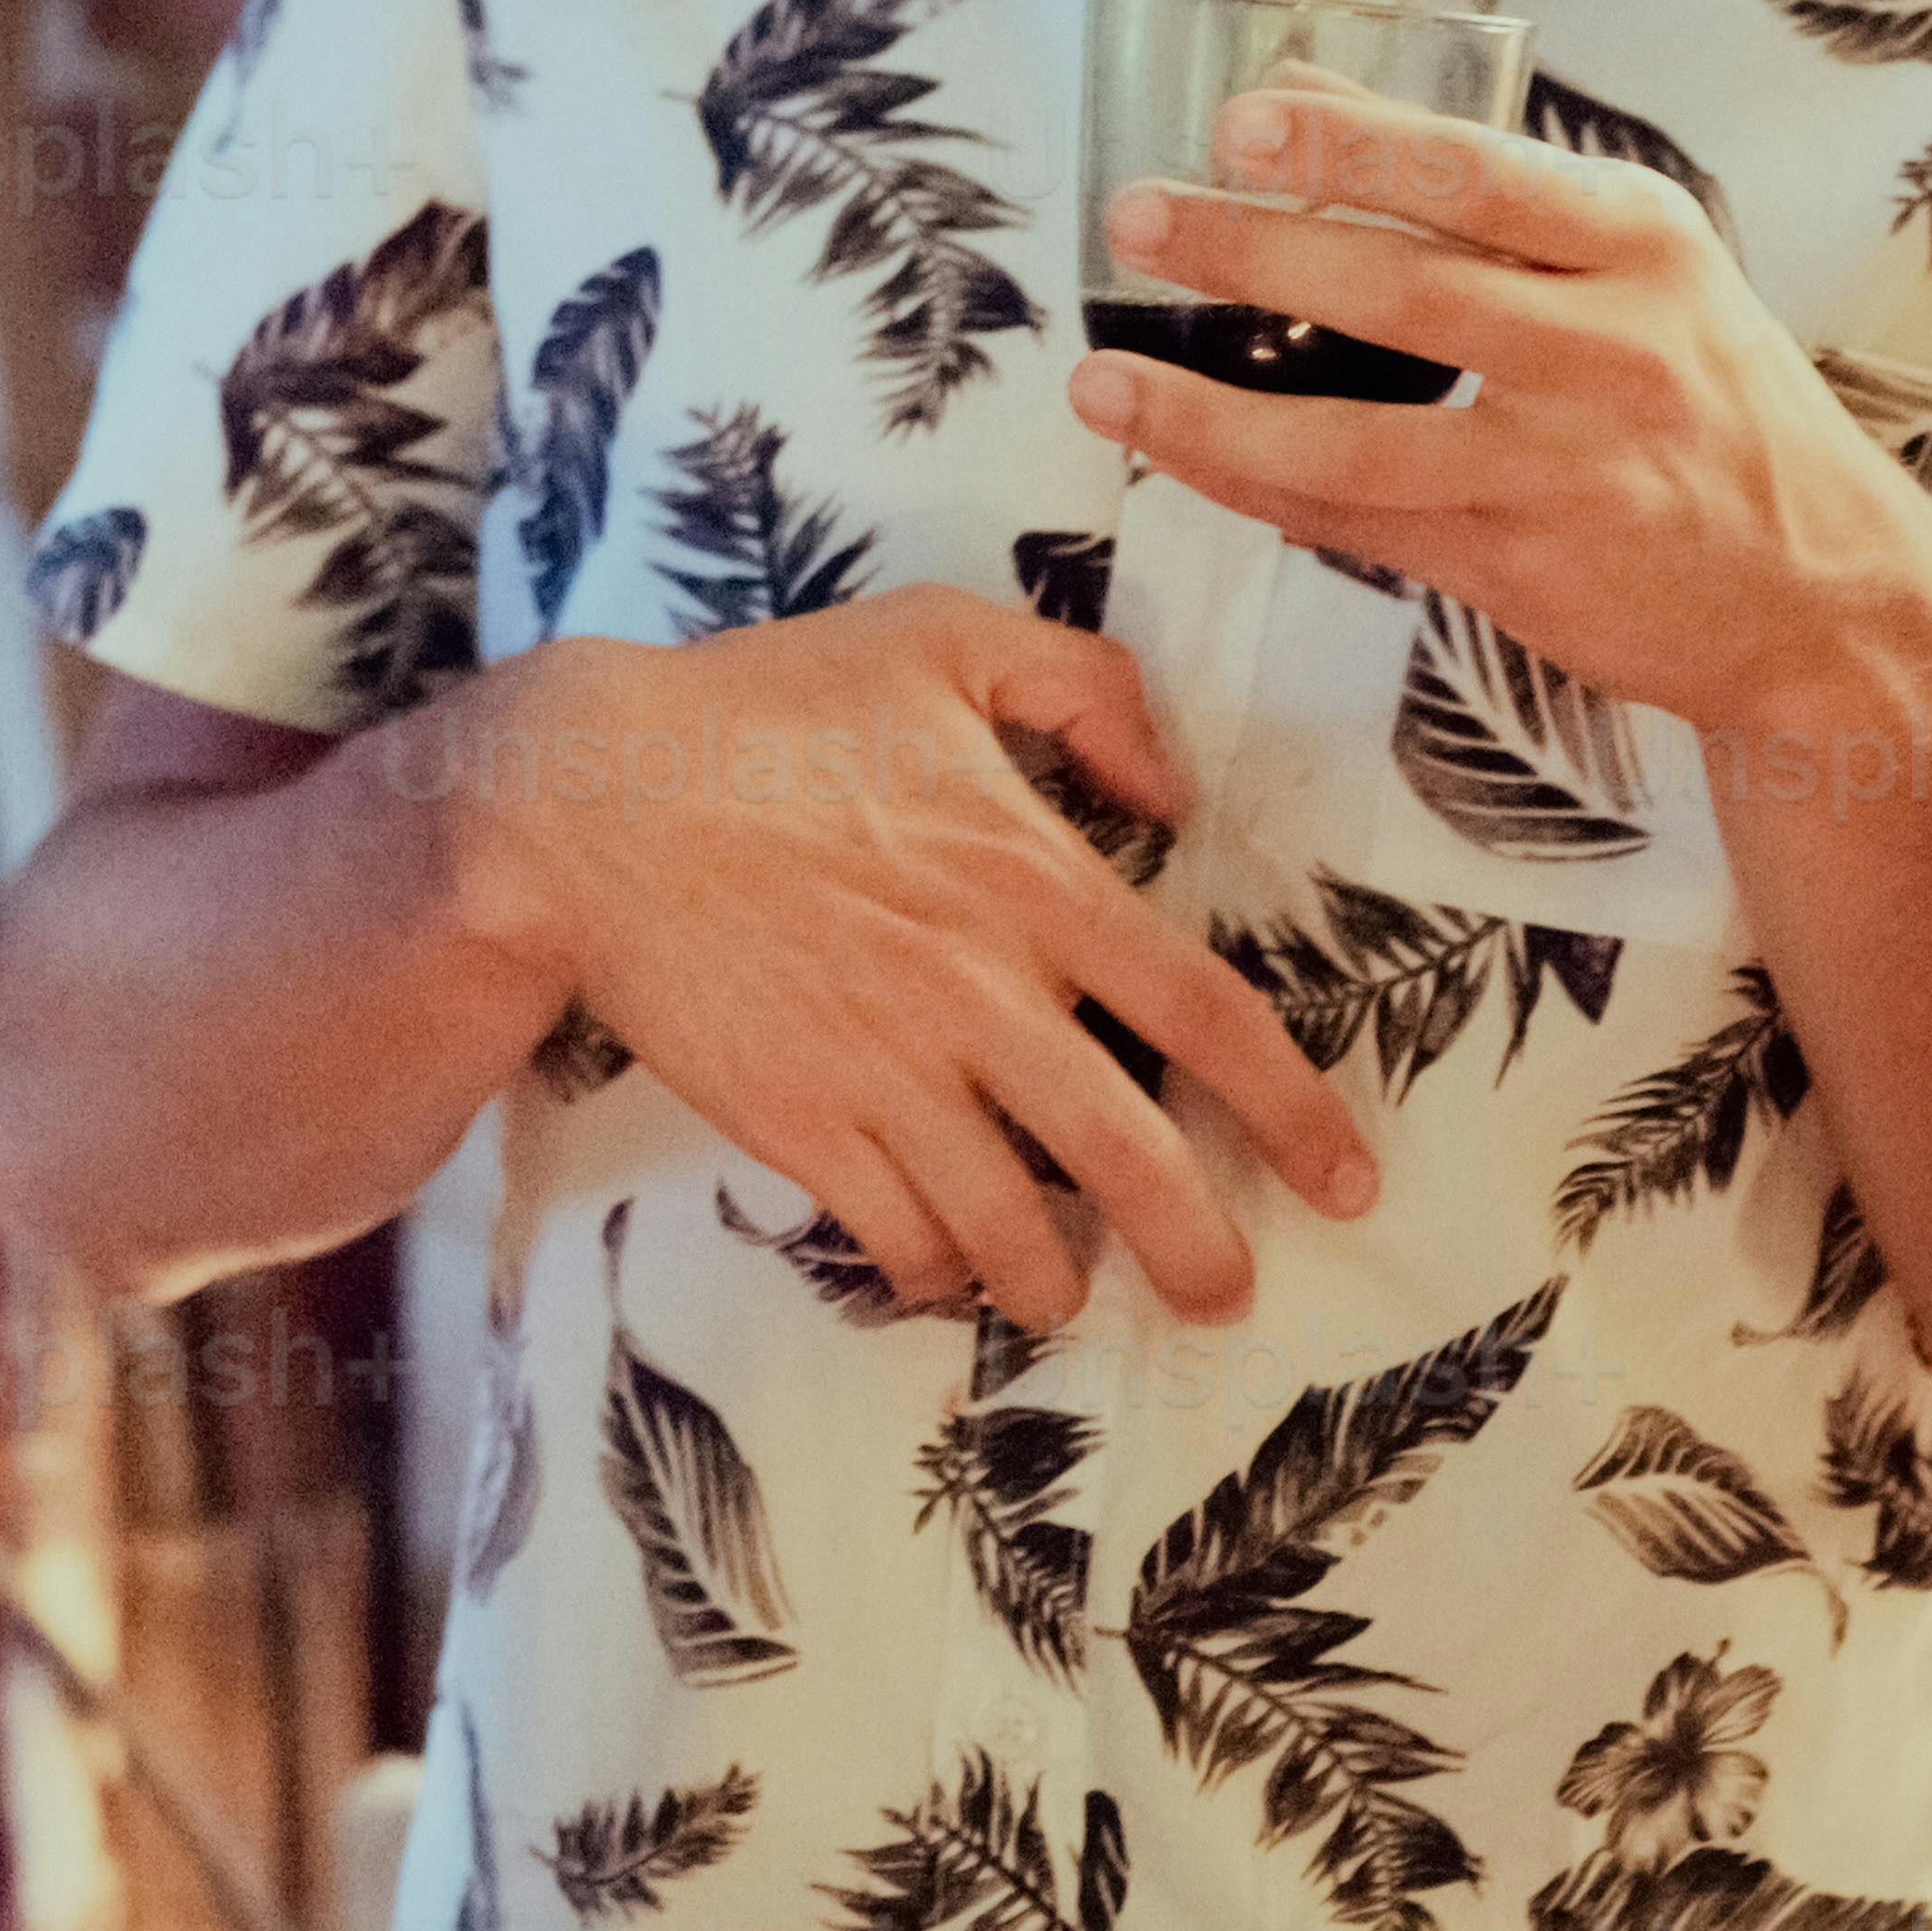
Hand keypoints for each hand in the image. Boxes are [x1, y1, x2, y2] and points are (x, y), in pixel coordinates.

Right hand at [440, 583, 1372, 1331]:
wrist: (587, 800)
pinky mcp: (801, 1125)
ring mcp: (889, 1073)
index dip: (1293, 1111)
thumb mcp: (943, 635)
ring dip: (1055, 1280)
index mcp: (1039, 882)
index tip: (1345, 1178)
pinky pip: (897, 1235)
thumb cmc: (766, 707)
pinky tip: (945, 1271)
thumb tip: (1175, 787)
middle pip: (1132, 1158)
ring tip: (1067, 1295)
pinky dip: (934, 1271)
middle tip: (1224, 1293)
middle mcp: (983, 995)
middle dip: (1196, 1248)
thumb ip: (1086, 690)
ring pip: (1013, 1225)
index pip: (1206, 1017)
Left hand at [1067, 80, 1931, 750]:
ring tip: (1103, 383)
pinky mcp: (1523, 570)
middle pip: (1404, 292)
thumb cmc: (1711, 400)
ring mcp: (1566, 470)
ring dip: (1211, 414)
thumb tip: (1297, 85)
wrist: (1823, 592)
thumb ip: (1480, 182)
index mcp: (1641, 242)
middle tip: (1137, 218)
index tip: (1238, 118)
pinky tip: (1179, 461)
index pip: (1477, 173)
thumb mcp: (1638, 266)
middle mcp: (1611, 349)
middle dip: (1254, 251)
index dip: (1352, 145)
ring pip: (1357, 440)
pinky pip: (1359, 526)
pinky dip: (1259, 492)